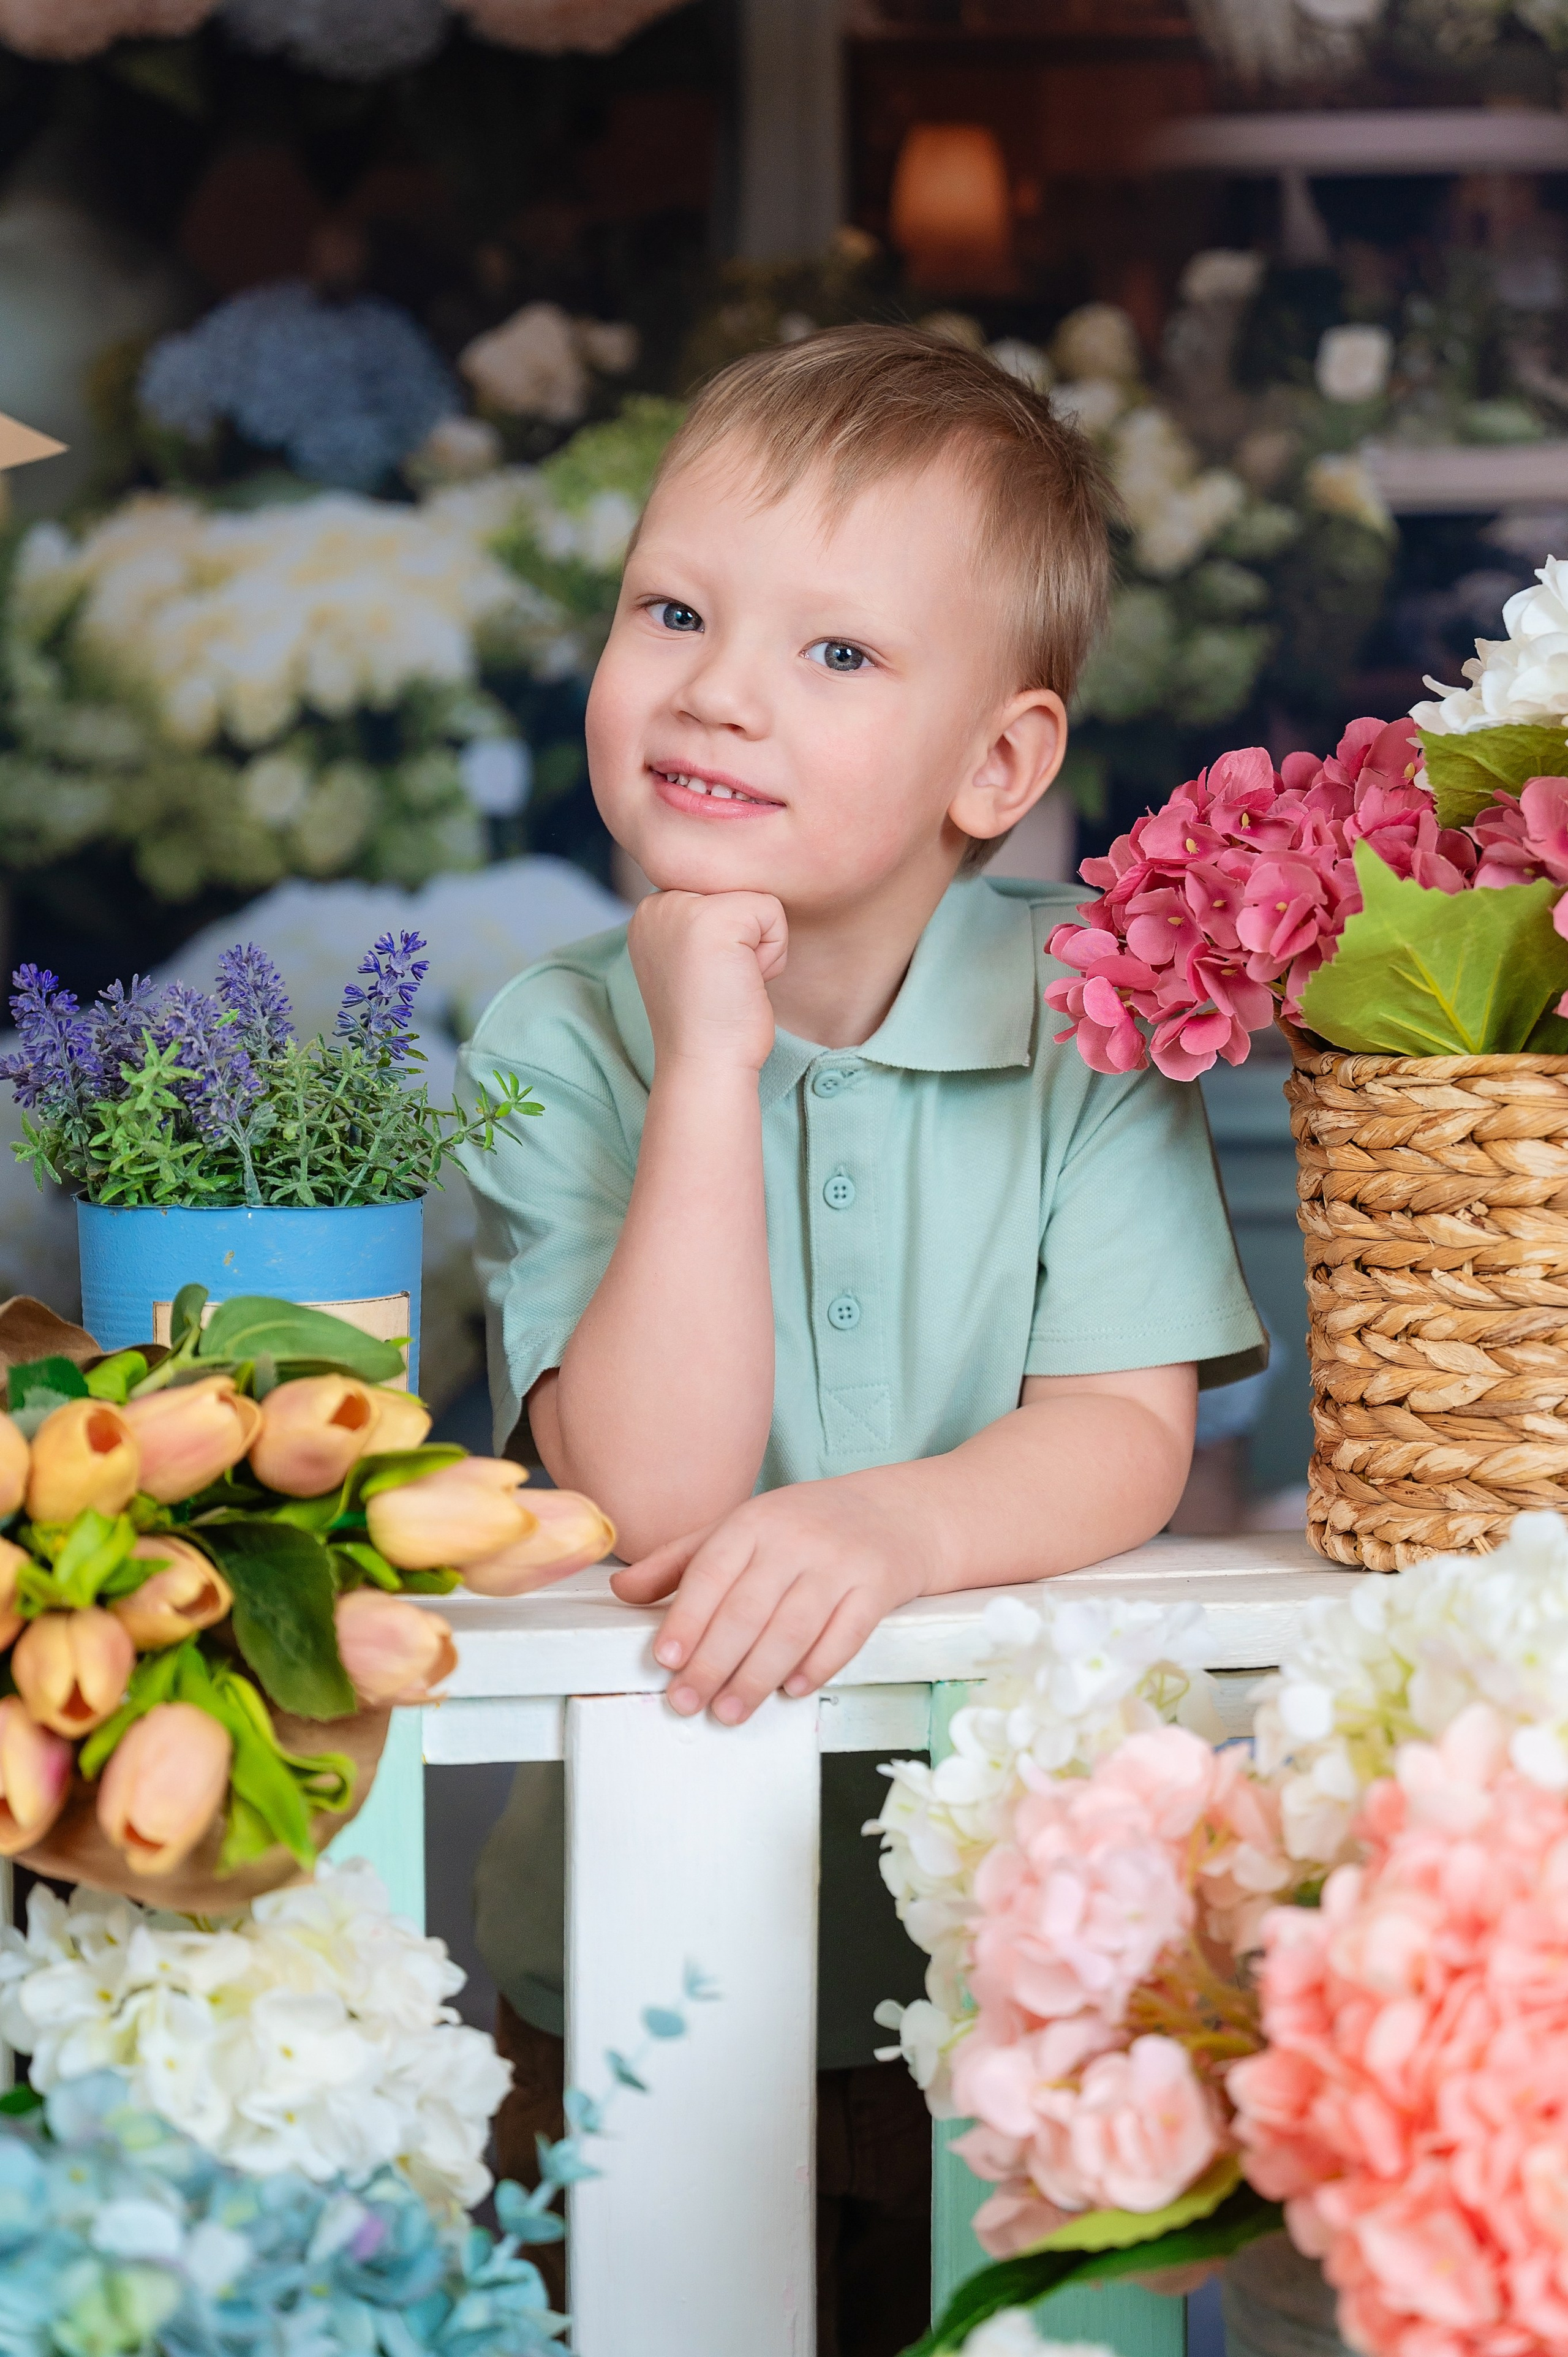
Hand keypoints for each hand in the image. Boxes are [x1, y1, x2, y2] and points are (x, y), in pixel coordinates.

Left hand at [610, 1477, 937, 1722]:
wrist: (893, 1513)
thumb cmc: (803, 1527)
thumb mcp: (739, 1530)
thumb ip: (679, 1561)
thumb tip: (621, 1589)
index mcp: (753, 1522)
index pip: (711, 1573)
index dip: (686, 1619)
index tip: (664, 1660)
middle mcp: (796, 1538)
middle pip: (748, 1610)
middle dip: (713, 1663)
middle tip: (687, 1702)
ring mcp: (840, 1562)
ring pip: (793, 1628)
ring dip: (758, 1677)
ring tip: (730, 1710)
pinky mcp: (878, 1585)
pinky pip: (846, 1634)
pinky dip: (818, 1665)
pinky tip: (792, 1689)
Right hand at [628, 889, 786, 1074]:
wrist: (705, 1066)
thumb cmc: (710, 1025)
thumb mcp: (694, 961)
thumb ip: (703, 925)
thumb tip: (742, 907)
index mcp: (649, 914)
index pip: (718, 893)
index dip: (730, 939)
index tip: (709, 980)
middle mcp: (657, 904)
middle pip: (738, 891)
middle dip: (746, 939)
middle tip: (722, 982)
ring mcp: (682, 908)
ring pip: (756, 900)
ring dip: (760, 947)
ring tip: (732, 982)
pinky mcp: (715, 918)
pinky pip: (772, 912)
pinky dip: (772, 952)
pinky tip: (744, 981)